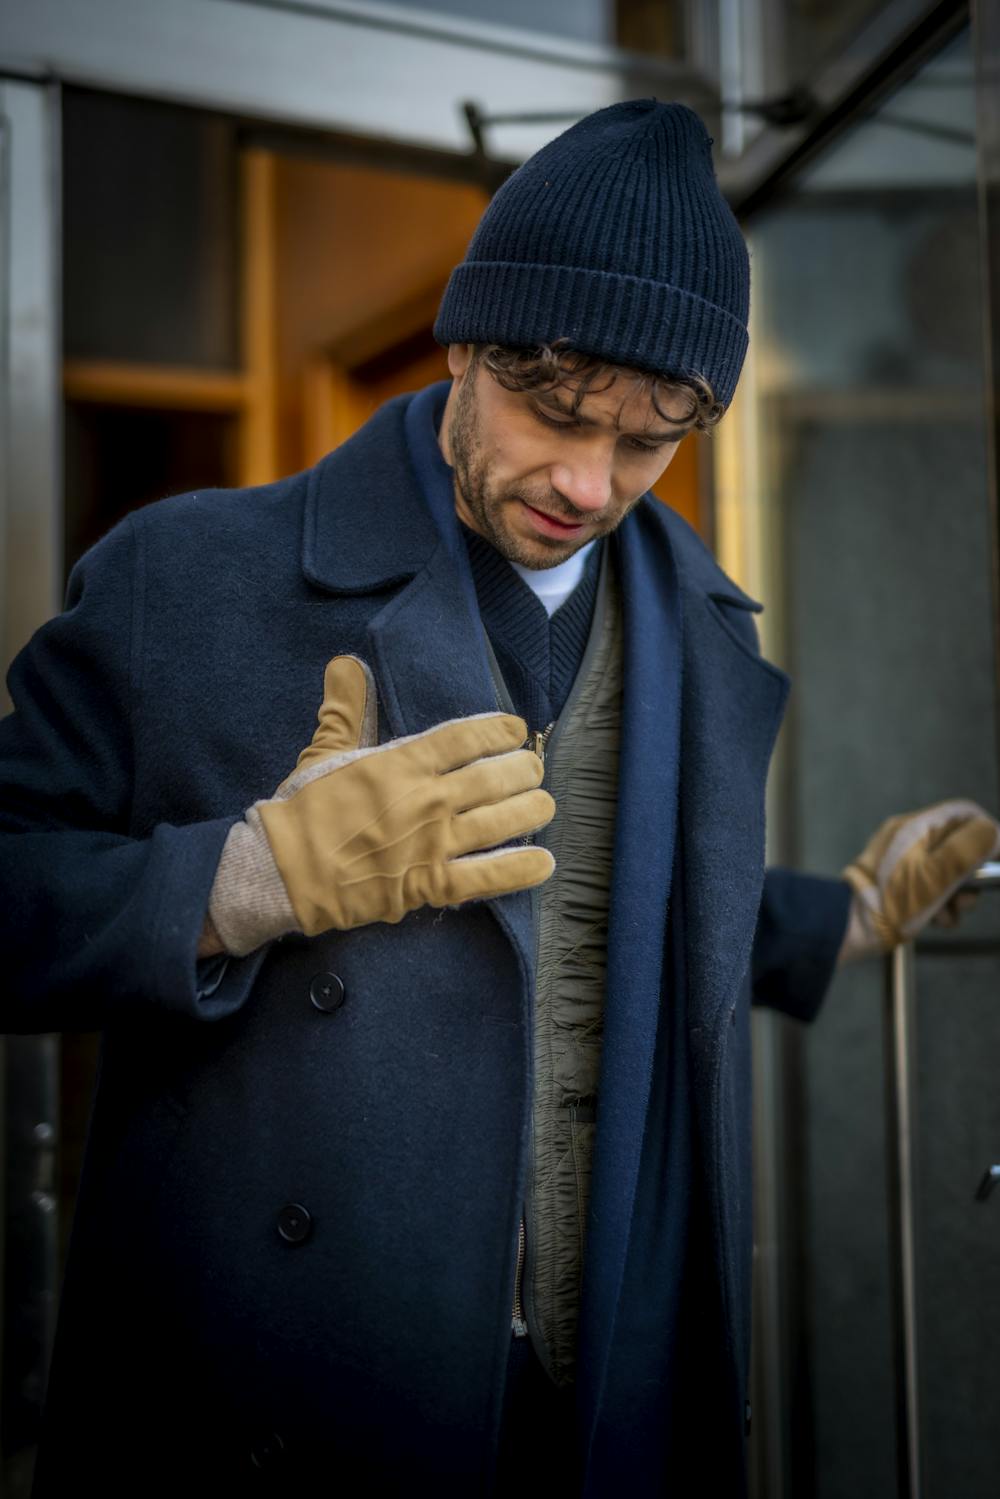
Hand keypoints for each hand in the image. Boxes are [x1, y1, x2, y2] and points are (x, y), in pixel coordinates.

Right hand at [208, 656, 554, 954]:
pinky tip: (544, 863)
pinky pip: (487, 878)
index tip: (516, 731)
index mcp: (403, 762)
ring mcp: (432, 843)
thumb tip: (346, 663)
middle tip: (533, 769)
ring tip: (544, 805)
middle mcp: (427, 799)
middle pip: (495, 778)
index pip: (466, 737)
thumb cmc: (304, 809)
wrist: (285, 869)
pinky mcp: (429, 884)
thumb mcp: (323, 752)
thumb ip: (346, 709)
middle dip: (523, 770)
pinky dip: (520, 870)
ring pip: (502, 822)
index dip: (499, 731)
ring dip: (531, 811)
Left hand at [838, 799, 999, 961]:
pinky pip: (930, 886)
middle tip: (965, 898)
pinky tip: (934, 921)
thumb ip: (968, 850)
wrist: (848, 927)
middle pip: (959, 845)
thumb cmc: (893, 901)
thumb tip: (994, 832)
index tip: (995, 859)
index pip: (964, 813)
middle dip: (970, 875)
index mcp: (916, 827)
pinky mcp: (897, 882)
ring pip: (947, 870)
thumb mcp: (937, 876)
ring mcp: (901, 860)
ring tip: (946, 914)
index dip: (987, 832)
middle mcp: (909, 837)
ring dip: (955, 896)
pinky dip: (938, 904)